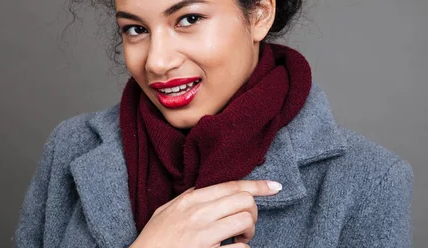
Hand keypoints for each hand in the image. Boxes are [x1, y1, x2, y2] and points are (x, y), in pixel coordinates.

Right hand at [130, 179, 282, 247]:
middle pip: (244, 200)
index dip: (258, 185)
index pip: (231, 185)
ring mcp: (203, 235)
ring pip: (245, 220)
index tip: (275, 187)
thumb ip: (187, 198)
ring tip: (238, 240)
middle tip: (245, 226)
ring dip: (249, 232)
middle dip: (253, 212)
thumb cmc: (152, 241)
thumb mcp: (165, 211)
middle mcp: (198, 214)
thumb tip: (207, 188)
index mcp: (190, 200)